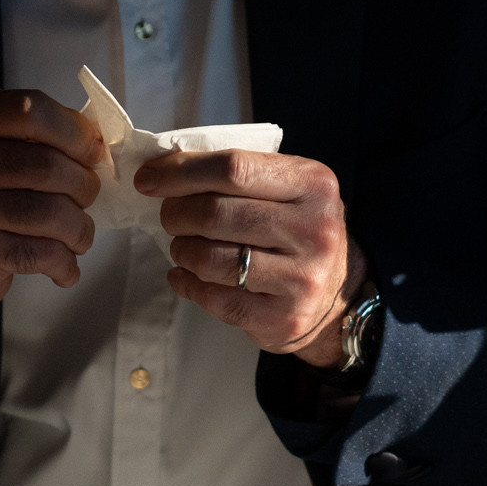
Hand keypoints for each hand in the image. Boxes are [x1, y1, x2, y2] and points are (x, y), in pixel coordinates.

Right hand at [0, 90, 101, 364]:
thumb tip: (96, 142)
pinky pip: (43, 252)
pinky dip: (65, 263)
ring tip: (78, 236)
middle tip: (87, 199)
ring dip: (80, 229)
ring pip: (51, 212)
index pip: (30, 109)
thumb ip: (32, 138)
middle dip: (83, 186)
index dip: (74, 131)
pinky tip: (64, 267)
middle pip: (47, 164)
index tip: (93, 152)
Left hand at [133, 147, 362, 363]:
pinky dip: (187, 283)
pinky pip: (214, 298)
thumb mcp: (288, 188)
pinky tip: (184, 275)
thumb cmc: (297, 230)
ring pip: (209, 259)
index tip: (149, 178)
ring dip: (181, 250)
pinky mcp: (282, 318)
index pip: (233, 167)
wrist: (337, 296)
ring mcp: (301, 278)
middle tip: (169, 216)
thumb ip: (238, 174)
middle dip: (176, 213)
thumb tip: (163, 169)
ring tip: (182, 246)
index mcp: (313, 184)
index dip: (181, 172)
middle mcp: (314, 230)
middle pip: (216, 213)